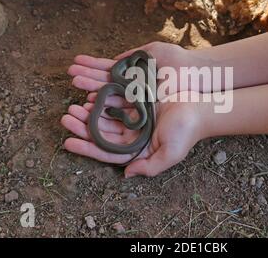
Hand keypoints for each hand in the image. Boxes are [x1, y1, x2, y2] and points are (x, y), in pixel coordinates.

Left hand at [60, 93, 203, 176]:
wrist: (200, 107)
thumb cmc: (186, 132)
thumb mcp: (170, 154)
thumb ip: (149, 167)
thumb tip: (126, 174)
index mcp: (138, 147)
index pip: (107, 150)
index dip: (87, 148)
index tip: (68, 143)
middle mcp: (133, 132)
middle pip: (102, 130)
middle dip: (83, 125)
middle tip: (66, 118)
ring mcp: (134, 114)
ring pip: (105, 113)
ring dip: (89, 109)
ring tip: (73, 105)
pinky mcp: (137, 98)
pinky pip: (115, 96)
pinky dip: (102, 95)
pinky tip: (90, 92)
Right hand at [67, 42, 195, 98]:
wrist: (193, 72)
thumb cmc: (176, 60)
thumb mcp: (152, 50)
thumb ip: (133, 55)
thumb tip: (115, 58)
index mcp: (133, 73)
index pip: (107, 70)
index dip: (92, 68)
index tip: (75, 64)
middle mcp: (131, 87)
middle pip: (105, 82)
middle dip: (87, 77)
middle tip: (69, 74)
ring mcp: (136, 98)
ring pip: (109, 93)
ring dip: (91, 87)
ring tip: (73, 81)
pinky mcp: (141, 108)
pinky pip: (121, 105)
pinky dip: (106, 101)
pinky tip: (91, 98)